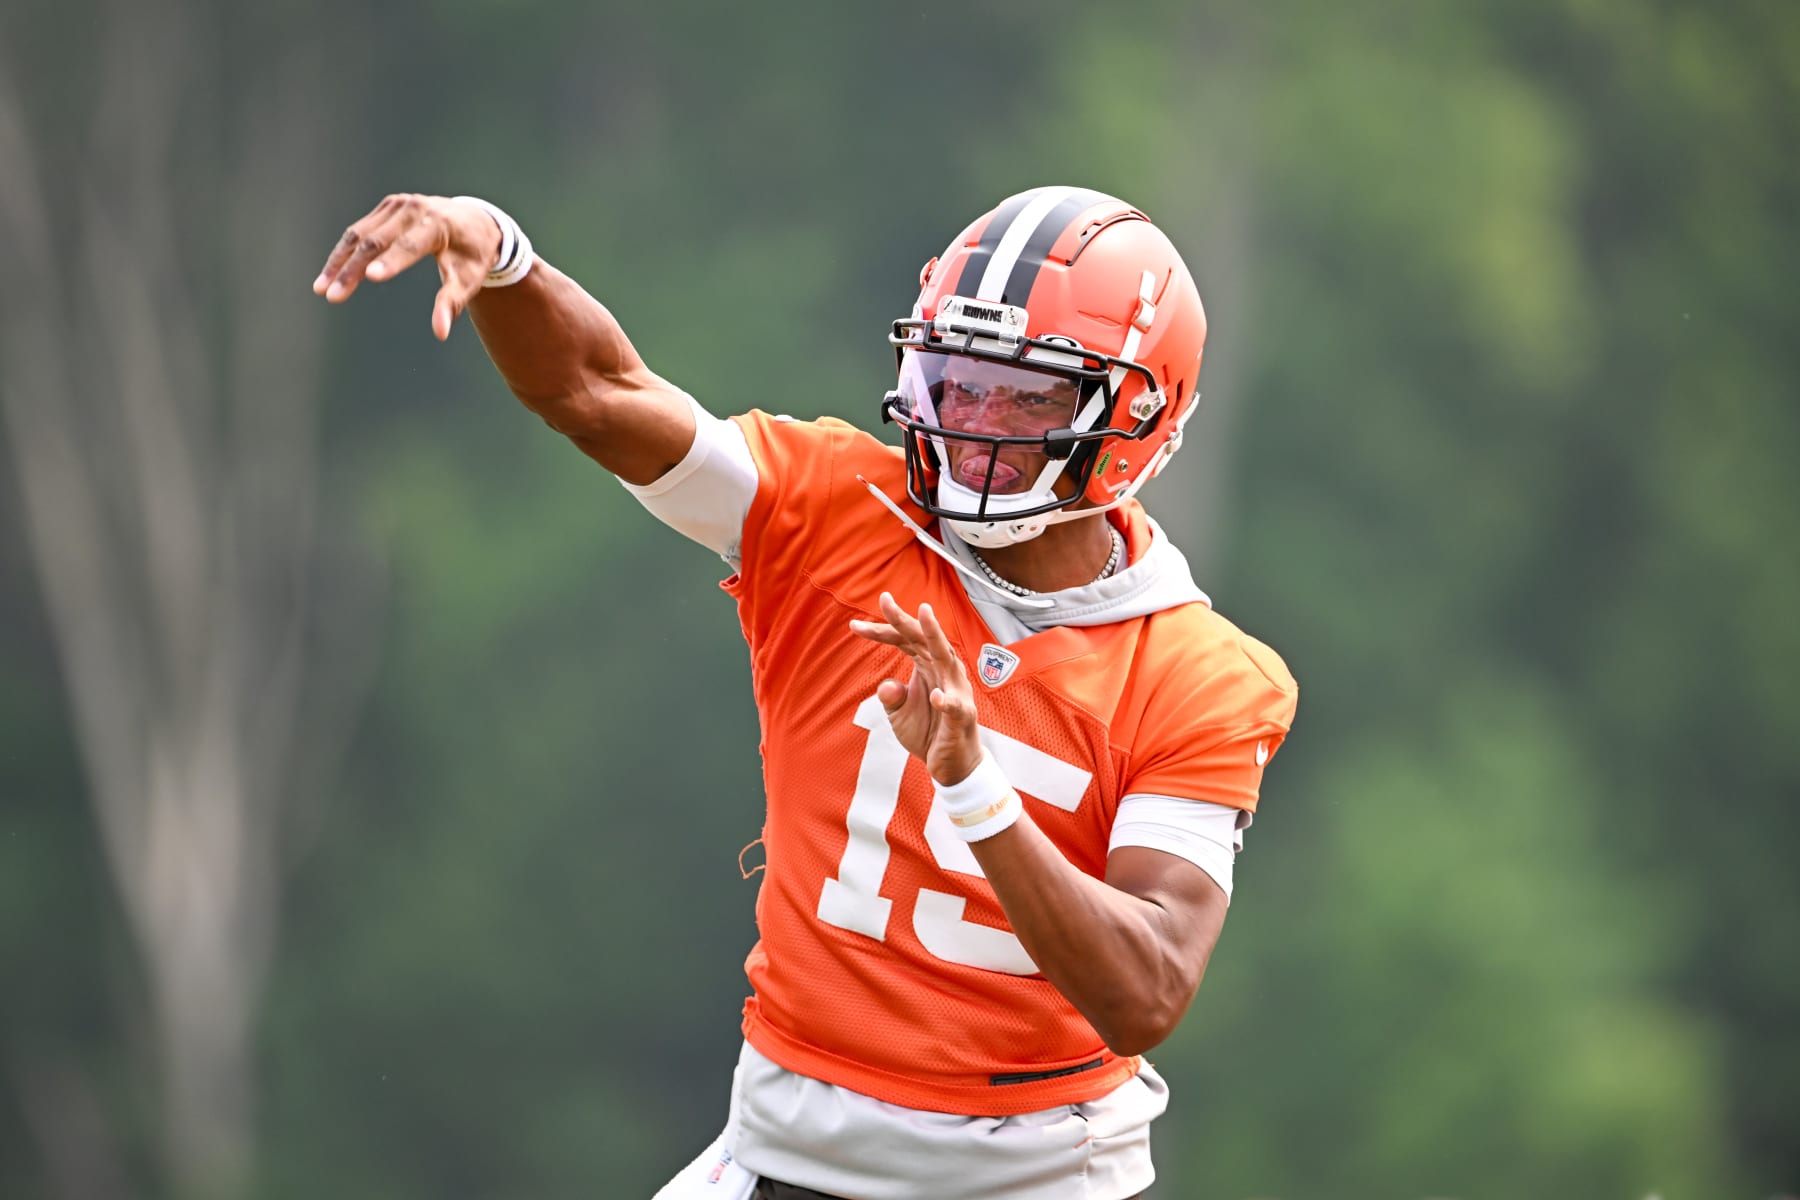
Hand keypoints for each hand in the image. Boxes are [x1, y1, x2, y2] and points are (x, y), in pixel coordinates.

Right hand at [311, 194, 502, 339]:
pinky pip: (359, 230)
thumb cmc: (472, 255)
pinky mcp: (387, 207)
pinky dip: (343, 252)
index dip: (391, 262)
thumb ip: (452, 303)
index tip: (370, 278)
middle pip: (376, 241)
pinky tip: (329, 274)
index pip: (410, 246)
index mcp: (439, 224)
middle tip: (333, 296)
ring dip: (339, 262)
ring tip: (322, 289)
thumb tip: (441, 333)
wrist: (475, 220)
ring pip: (360, 234)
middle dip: (353, 270)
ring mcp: (397, 204)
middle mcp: (414, 209)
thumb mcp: (469, 279)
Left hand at [849, 592, 982, 784]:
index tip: (855, 625)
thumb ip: (890, 697)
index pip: (904, 641)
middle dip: (904, 619)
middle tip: (884, 599)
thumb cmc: (929, 732)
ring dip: (935, 635)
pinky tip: (937, 697)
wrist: (952, 765)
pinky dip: (948, 701)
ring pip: (946, 657)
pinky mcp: (962, 717)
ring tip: (923, 615)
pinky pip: (955, 707)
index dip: (881, 631)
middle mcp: (944, 671)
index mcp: (928, 666)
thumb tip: (885, 686)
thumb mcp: (899, 714)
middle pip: (923, 638)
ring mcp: (956, 691)